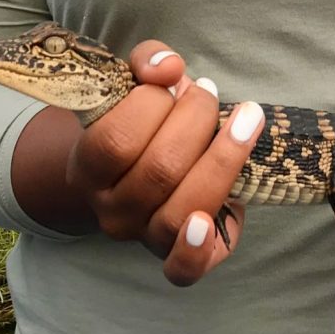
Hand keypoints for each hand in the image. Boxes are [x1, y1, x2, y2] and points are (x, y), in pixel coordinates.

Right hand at [66, 40, 264, 285]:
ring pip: (181, 211)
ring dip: (222, 160)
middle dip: (197, 122)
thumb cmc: (145, 122)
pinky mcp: (176, 257)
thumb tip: (168, 67)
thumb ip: (149, 62)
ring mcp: (142, 237)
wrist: (142, 171)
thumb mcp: (138, 85)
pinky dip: (194, 252)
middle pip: (160, 170)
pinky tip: (210, 222)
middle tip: (210, 96)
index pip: (117, 140)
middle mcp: (111, 210)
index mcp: (88, 167)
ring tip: (246, 122)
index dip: (153, 106)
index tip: (178, 83)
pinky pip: (180, 271)